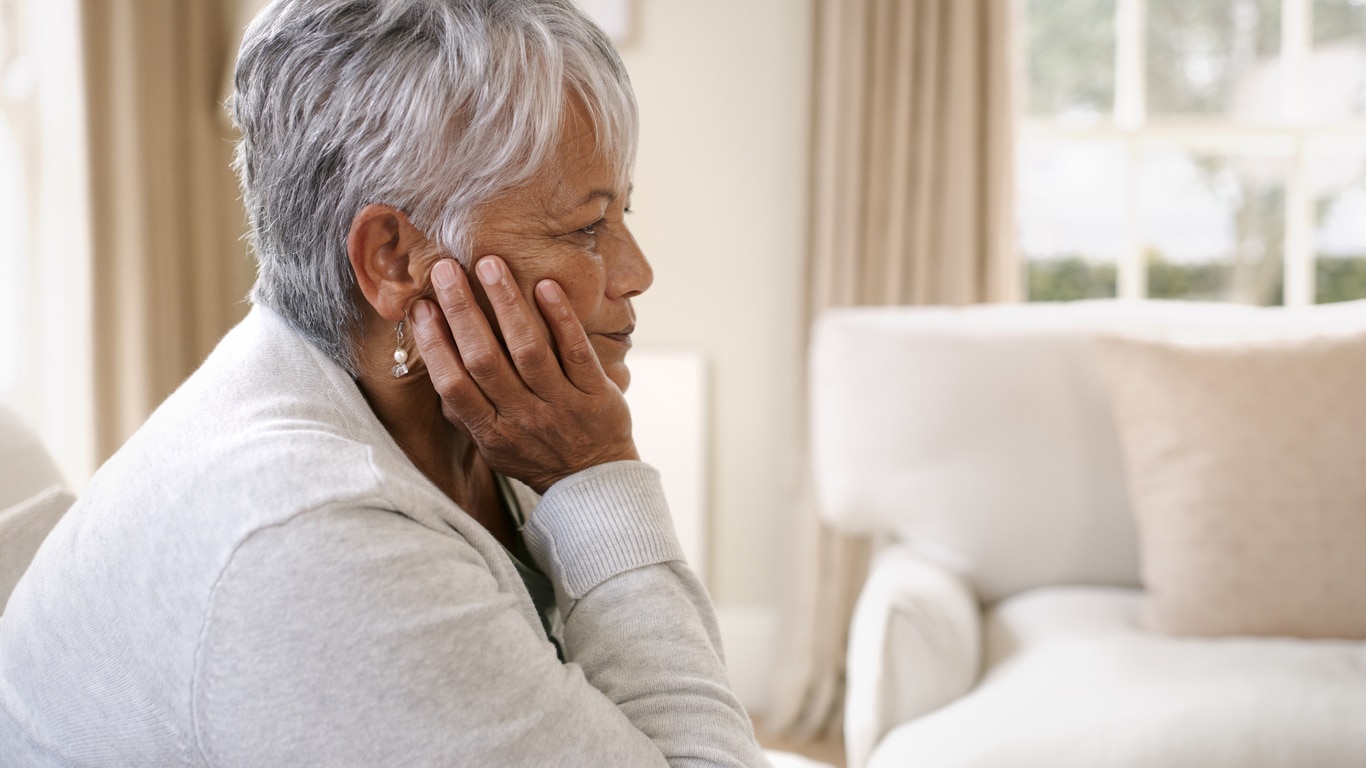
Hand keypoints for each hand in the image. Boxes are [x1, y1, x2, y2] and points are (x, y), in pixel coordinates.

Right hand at [409, 256, 638, 493]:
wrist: (594, 483)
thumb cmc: (535, 456)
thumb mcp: (492, 448)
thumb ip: (464, 412)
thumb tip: (433, 361)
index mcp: (490, 432)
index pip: (454, 385)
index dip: (434, 346)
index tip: (421, 307)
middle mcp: (523, 419)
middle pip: (485, 360)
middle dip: (462, 312)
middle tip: (446, 270)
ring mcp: (561, 406)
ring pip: (529, 350)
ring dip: (507, 304)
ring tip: (490, 265)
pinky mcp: (596, 395)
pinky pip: (576, 352)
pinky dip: (561, 319)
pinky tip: (547, 286)